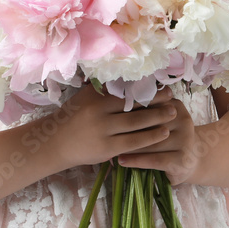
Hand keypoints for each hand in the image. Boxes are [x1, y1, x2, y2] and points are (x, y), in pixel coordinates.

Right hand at [52, 82, 178, 170]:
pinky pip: (133, 142)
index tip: (161, 84)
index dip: (145, 88)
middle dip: (156, 101)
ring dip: (157, 118)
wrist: (55, 143)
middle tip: (172, 97)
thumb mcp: (85, 98)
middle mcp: (99, 112)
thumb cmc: (74, 117)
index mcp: (95, 97)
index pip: (126, 90)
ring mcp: (104, 131)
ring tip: (173, 113)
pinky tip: (163, 133)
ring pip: (136, 123)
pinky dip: (150, 137)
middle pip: (134, 105)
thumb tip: (129, 78)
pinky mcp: (107, 149)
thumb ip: (104, 90)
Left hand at [110, 94, 198, 186]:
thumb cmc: (168, 136)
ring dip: (128, 145)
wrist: (193, 159)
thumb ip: (145, 109)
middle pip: (150, 122)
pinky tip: (121, 160)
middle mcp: (183, 120)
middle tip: (106, 129)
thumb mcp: (161, 119)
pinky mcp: (181, 160)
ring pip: (150, 142)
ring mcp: (185, 141)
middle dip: (127, 126)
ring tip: (109, 146)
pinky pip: (154, 159)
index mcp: (176, 106)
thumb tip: (114, 98)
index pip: (150, 104)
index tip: (108, 111)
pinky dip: (136, 160)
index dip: (129, 108)